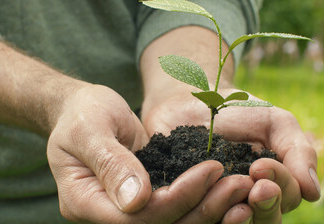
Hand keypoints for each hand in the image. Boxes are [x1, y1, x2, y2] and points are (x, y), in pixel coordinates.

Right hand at [48, 84, 253, 222]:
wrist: (83, 111)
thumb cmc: (81, 114)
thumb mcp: (89, 129)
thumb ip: (110, 162)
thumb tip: (137, 199)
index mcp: (83, 202)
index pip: (136, 217)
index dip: (176, 199)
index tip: (210, 170)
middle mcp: (106, 214)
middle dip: (201, 208)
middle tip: (239, 183)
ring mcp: (125, 210)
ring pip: (172, 223)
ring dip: (208, 208)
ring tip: (242, 186)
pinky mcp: (144, 200)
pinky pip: (175, 208)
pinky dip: (202, 201)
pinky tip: (229, 189)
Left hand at [142, 88, 320, 222]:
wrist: (197, 101)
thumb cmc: (240, 111)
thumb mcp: (276, 123)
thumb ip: (298, 152)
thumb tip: (313, 193)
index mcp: (271, 186)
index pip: (286, 201)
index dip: (280, 186)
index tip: (261, 166)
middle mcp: (246, 200)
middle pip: (265, 220)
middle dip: (266, 206)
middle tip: (257, 186)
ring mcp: (218, 203)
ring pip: (235, 223)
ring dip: (238, 215)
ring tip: (232, 193)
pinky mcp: (189, 203)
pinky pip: (200, 218)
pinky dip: (205, 213)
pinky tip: (201, 198)